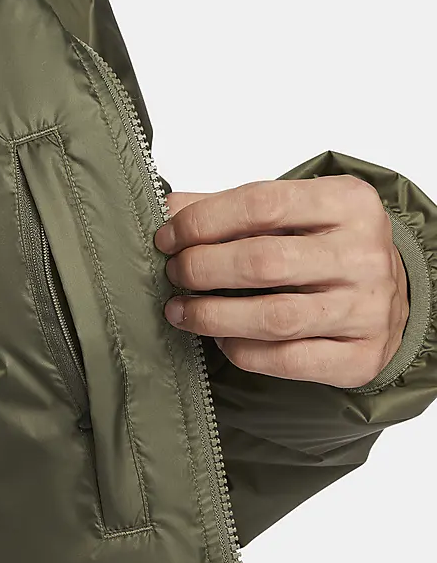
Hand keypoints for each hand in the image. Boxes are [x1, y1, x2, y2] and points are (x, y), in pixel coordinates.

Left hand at [154, 175, 409, 387]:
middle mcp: (364, 254)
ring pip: (273, 317)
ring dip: (213, 316)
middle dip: (202, 268)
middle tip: (174, 273)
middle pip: (263, 262)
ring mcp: (367, 309)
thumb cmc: (330, 247)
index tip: (168, 237)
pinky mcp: (362, 357)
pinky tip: (222, 338)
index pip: (261, 204)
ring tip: (181, 311)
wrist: (393, 295)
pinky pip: (288, 360)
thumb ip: (230, 207)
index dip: (203, 221)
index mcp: (347, 202)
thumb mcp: (293, 212)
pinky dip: (243, 350)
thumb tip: (168, 209)